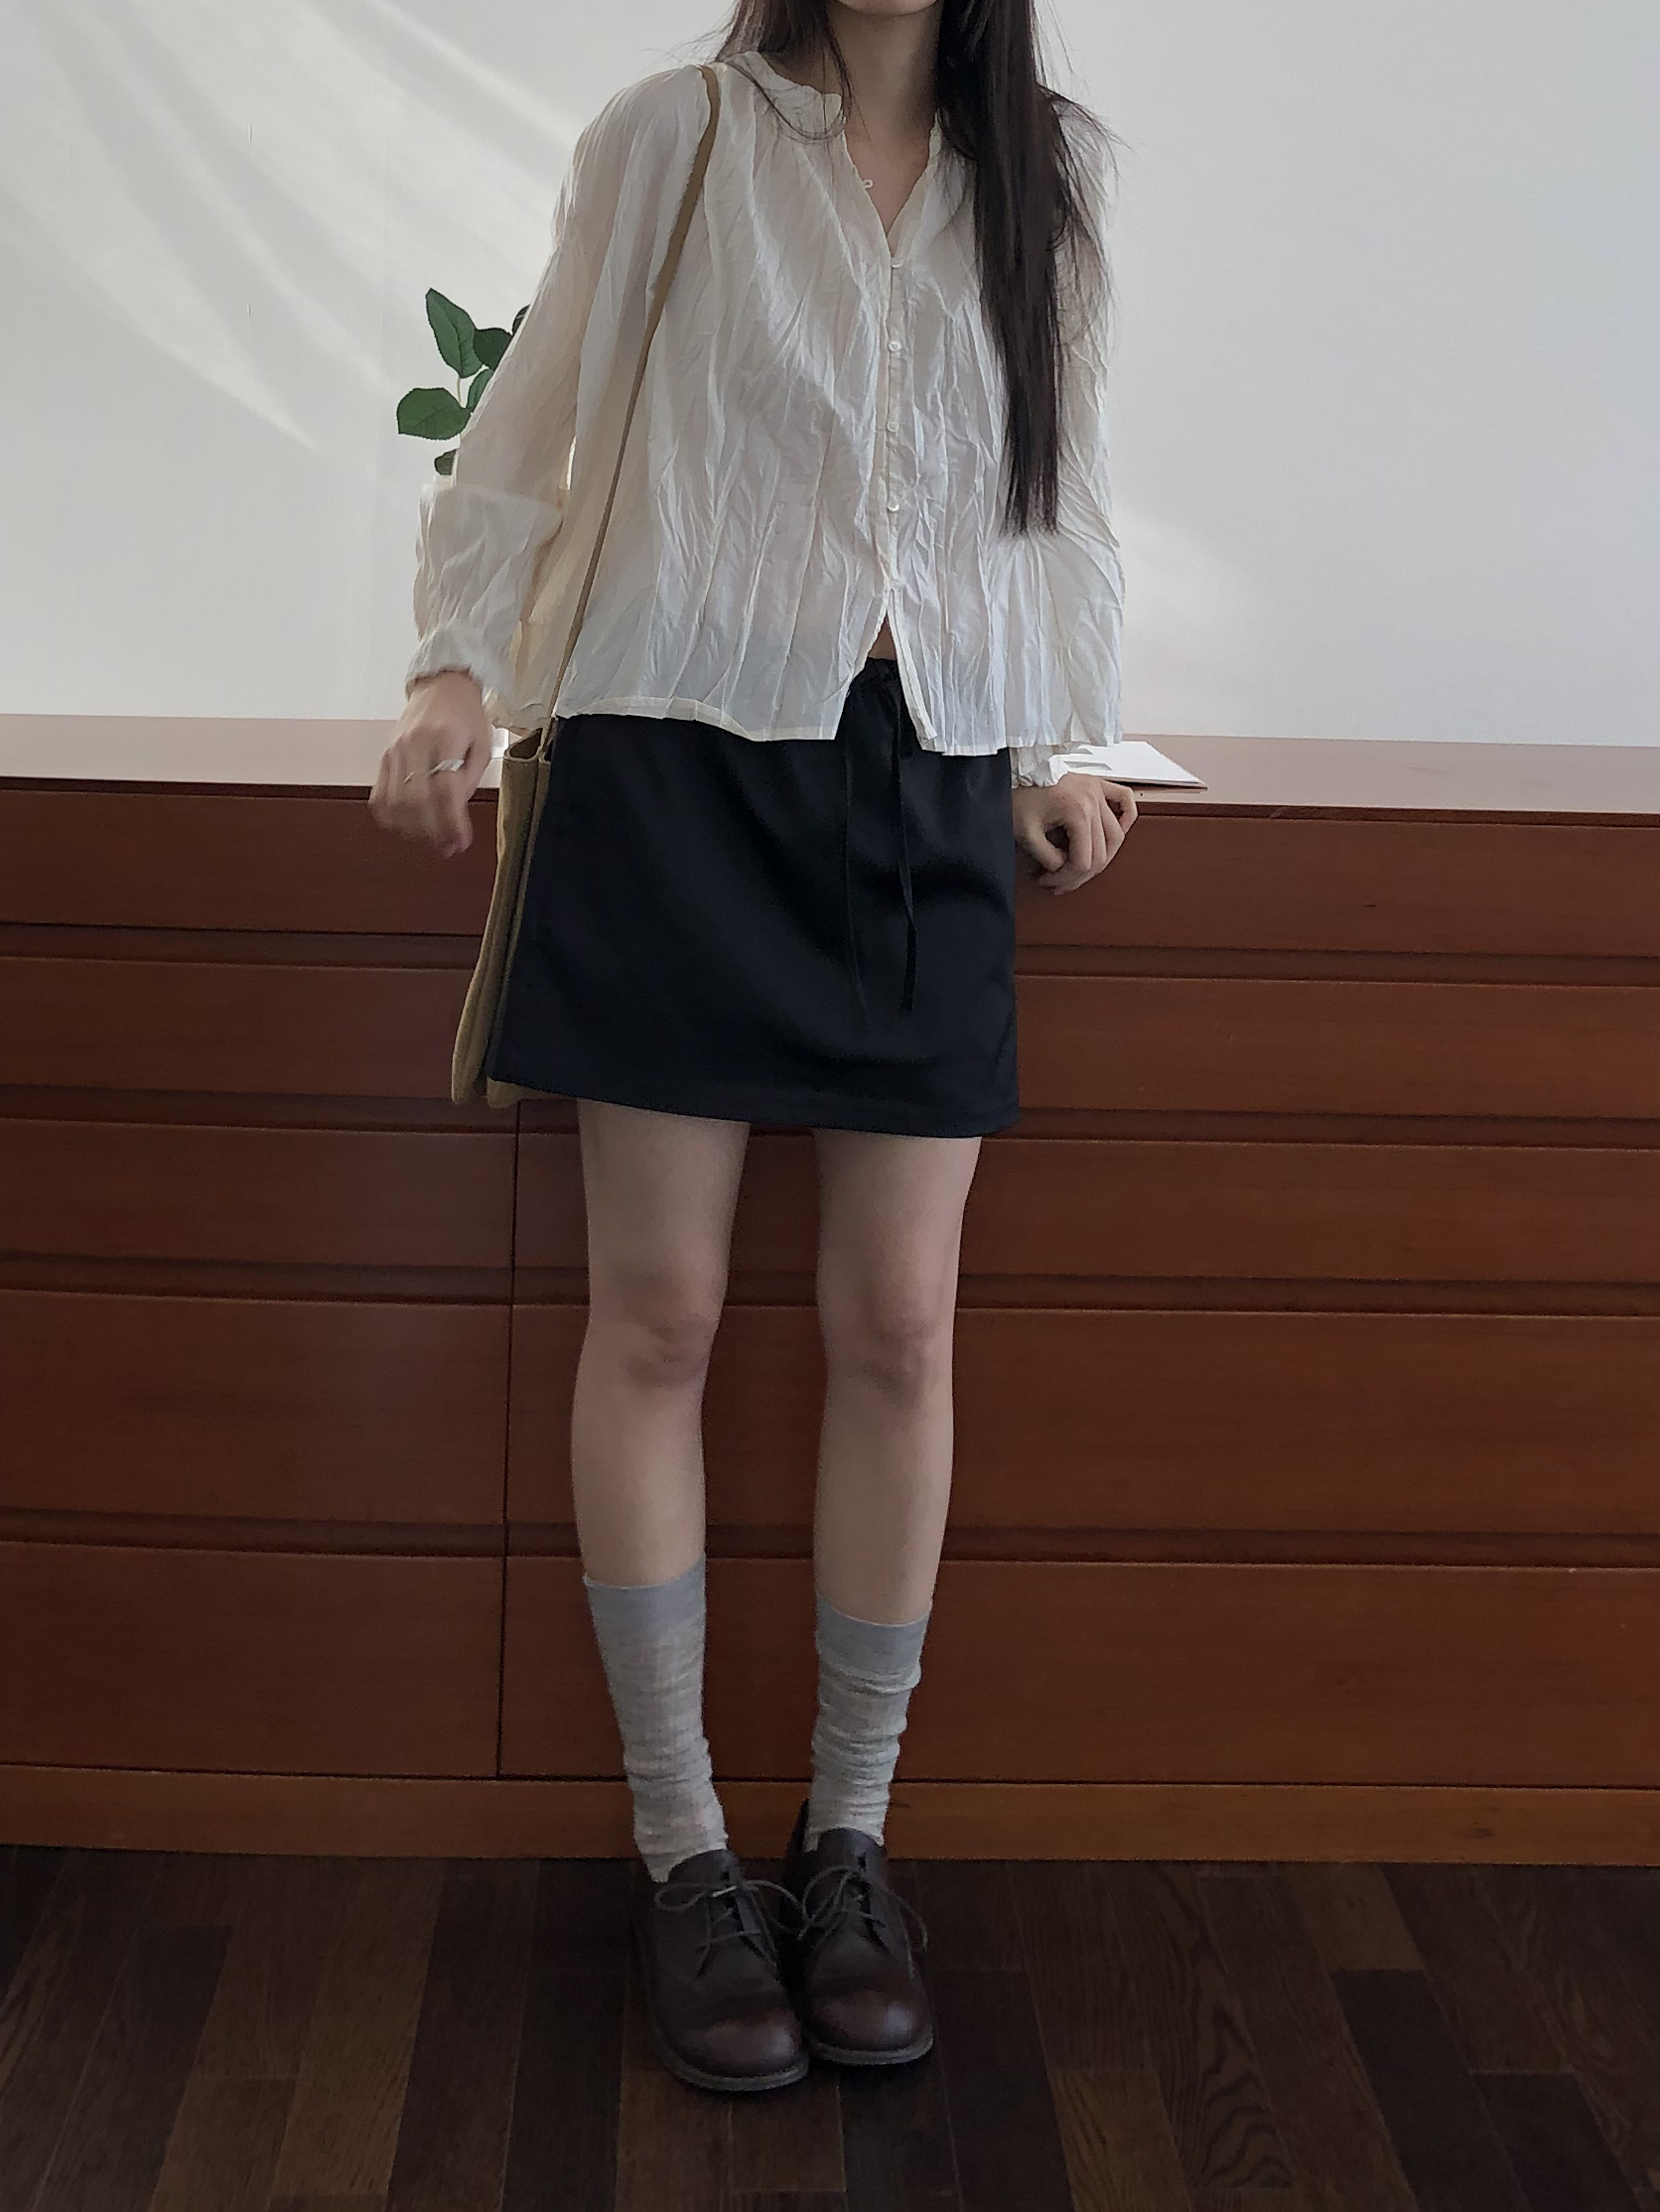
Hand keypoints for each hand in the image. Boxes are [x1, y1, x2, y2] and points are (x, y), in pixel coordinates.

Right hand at [369, 670, 495, 858]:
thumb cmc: (466, 716)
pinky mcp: (384, 756)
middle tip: (448, 847)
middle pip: (417, 800)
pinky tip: (406, 826)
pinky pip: (379, 795)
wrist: (440, 686)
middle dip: (433, 831)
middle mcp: (415, 744)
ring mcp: (395, 750)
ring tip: (430, 839)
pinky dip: (390, 817)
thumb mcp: (481, 745)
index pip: (444, 789)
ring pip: (395, 802)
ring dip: (412, 829)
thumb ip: (468, 780)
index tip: (460, 842)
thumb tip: (454, 817)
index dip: (451, 822)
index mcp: (445, 738)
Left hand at [1013, 771, 1136, 891]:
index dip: (1065, 878)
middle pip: (1101, 854)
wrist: (1016, 767)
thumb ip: (1047, 857)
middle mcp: (1093, 801)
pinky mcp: (1097, 785)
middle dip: (1079, 876)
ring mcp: (1098, 791)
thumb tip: (1062, 869)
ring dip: (1102, 858)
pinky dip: (1126, 818)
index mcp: (1077, 811)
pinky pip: (1124, 800)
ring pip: (1116, 836)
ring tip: (1082, 869)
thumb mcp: (1026, 833)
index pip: (1083, 861)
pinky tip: (1116, 833)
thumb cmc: (1018, 793)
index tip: (1048, 882)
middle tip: (1060, 883)